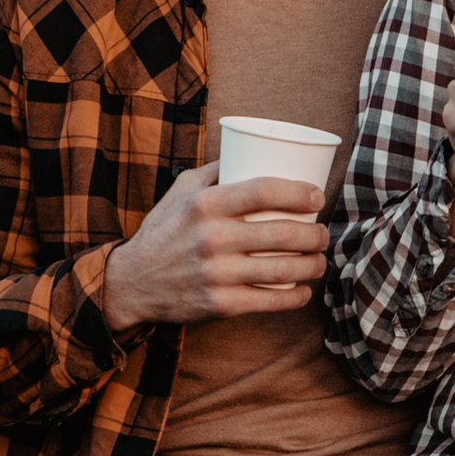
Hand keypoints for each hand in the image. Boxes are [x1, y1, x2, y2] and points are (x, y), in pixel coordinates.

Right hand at [99, 170, 329, 329]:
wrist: (132, 283)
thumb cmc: (163, 231)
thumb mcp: (181, 190)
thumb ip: (216, 170)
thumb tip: (253, 150)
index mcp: (205, 205)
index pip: (264, 190)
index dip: (300, 193)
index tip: (317, 198)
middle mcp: (211, 238)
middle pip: (283, 233)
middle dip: (316, 235)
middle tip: (322, 234)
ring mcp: (217, 274)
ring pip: (283, 269)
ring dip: (313, 265)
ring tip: (319, 260)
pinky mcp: (220, 305)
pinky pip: (269, 301)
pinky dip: (295, 296)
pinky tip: (304, 290)